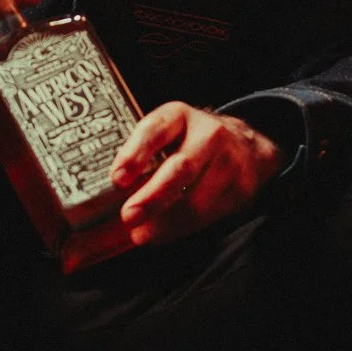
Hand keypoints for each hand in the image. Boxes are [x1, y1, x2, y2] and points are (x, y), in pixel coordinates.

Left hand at [111, 100, 284, 246]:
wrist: (244, 146)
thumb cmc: (190, 142)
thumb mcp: (166, 134)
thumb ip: (141, 155)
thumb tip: (107, 193)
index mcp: (179, 117)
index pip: (155, 130)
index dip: (135, 154)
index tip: (118, 179)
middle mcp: (208, 134)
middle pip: (181, 168)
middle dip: (152, 197)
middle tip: (129, 216)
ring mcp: (230, 161)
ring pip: (196, 199)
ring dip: (165, 222)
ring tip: (142, 234)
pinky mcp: (241, 187)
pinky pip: (208, 215)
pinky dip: (181, 228)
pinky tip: (164, 233)